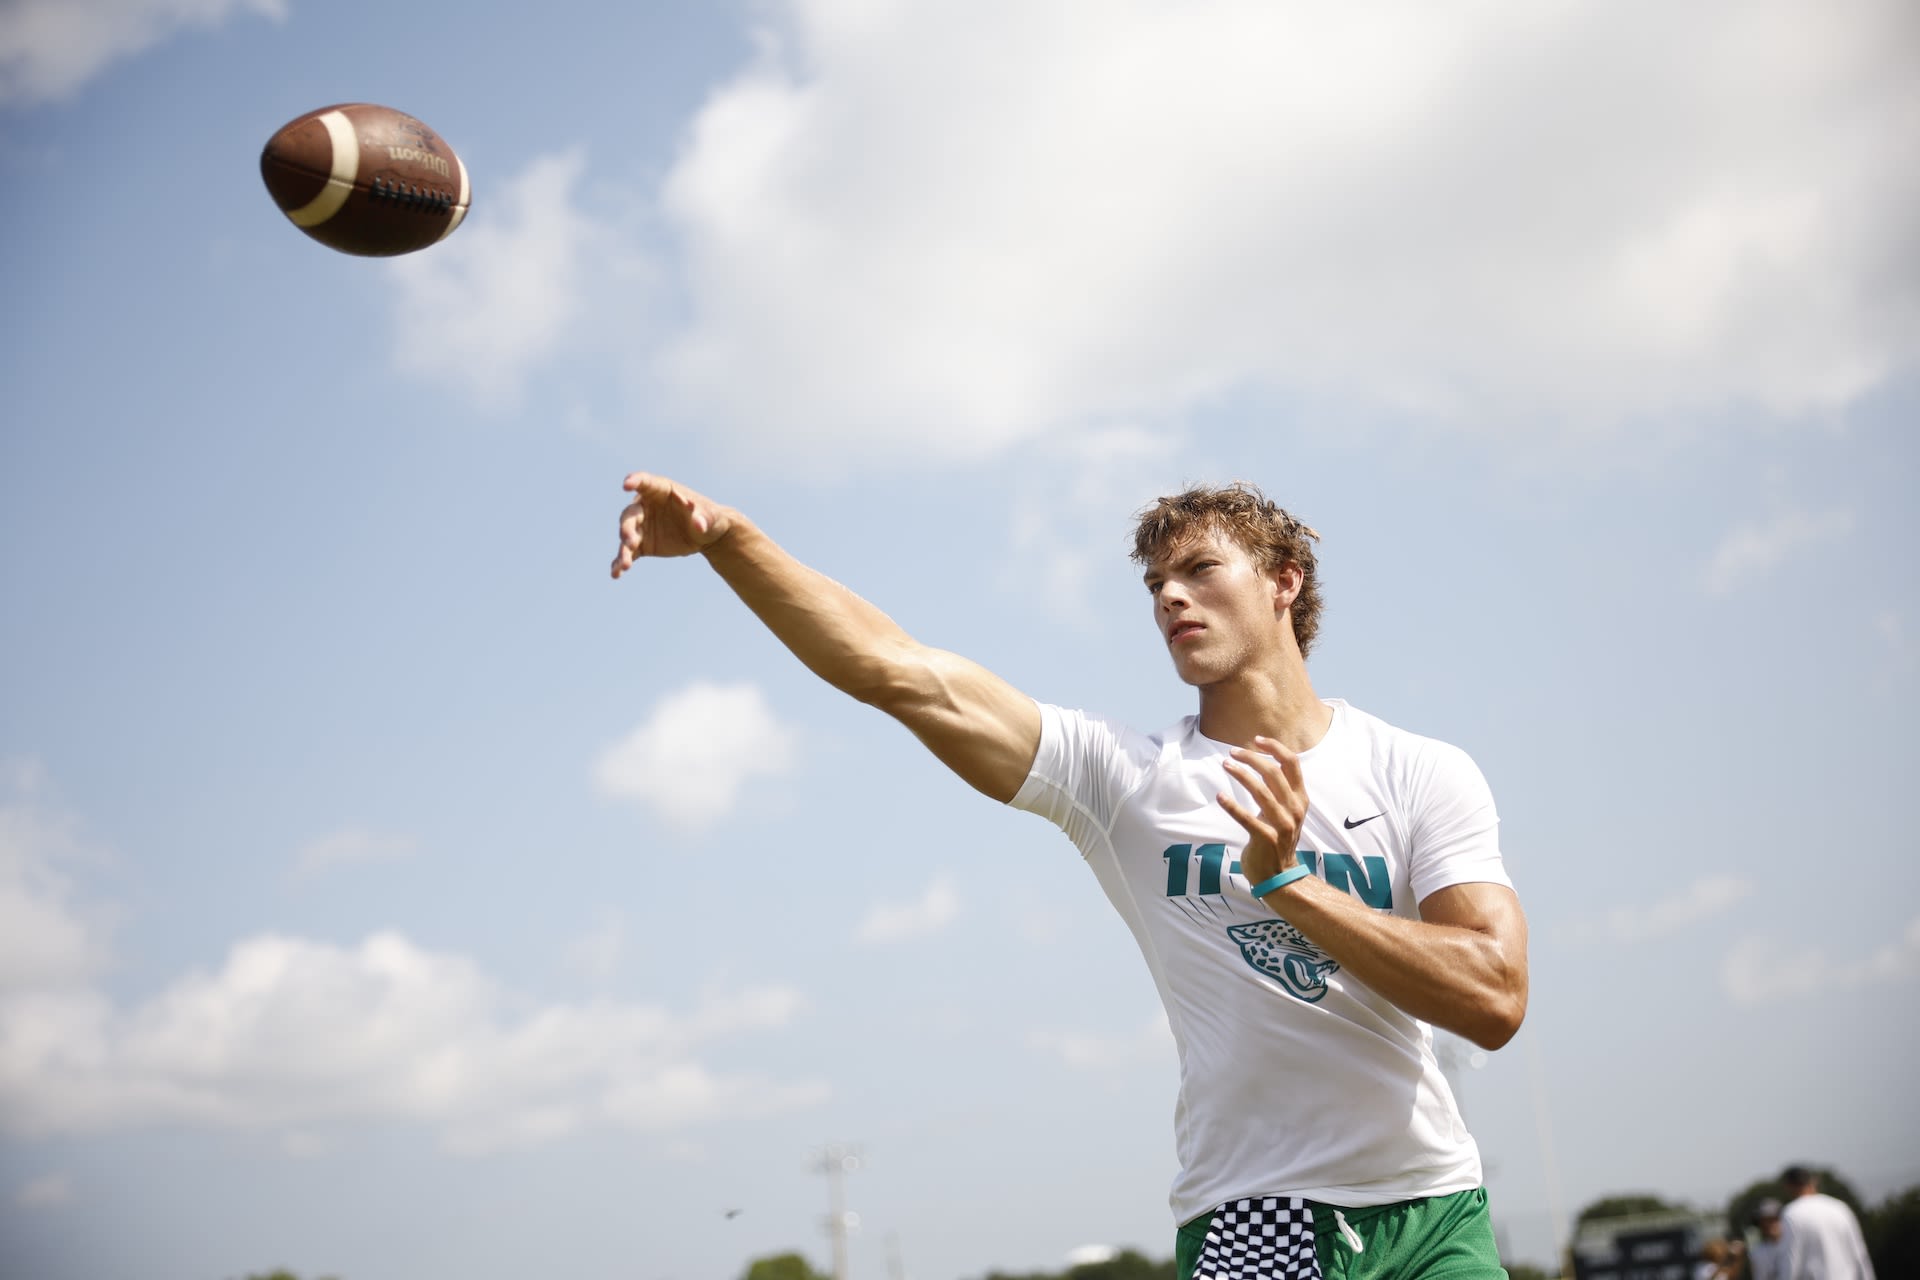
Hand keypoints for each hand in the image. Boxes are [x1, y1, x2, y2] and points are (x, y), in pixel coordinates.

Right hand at [610, 473, 734, 578]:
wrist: (707, 535)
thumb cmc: (709, 517)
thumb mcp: (710, 516)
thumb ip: (703, 518)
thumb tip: (698, 524)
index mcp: (661, 490)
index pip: (644, 482)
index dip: (635, 481)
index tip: (626, 484)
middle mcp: (646, 506)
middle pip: (630, 514)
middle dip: (627, 527)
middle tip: (630, 541)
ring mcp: (641, 526)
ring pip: (627, 535)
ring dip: (624, 549)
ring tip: (625, 565)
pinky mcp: (642, 544)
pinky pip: (629, 552)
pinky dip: (621, 562)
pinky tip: (616, 573)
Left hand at [1218, 737, 1308, 887]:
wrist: (1279, 875)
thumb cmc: (1278, 839)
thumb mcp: (1286, 811)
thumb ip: (1280, 790)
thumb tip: (1262, 761)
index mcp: (1300, 799)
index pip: (1292, 763)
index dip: (1275, 747)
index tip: (1256, 740)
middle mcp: (1294, 809)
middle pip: (1274, 772)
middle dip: (1251, 758)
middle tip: (1232, 752)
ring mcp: (1282, 824)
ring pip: (1261, 791)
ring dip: (1241, 775)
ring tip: (1225, 765)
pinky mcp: (1266, 838)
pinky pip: (1246, 818)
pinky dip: (1232, 806)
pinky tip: (1220, 796)